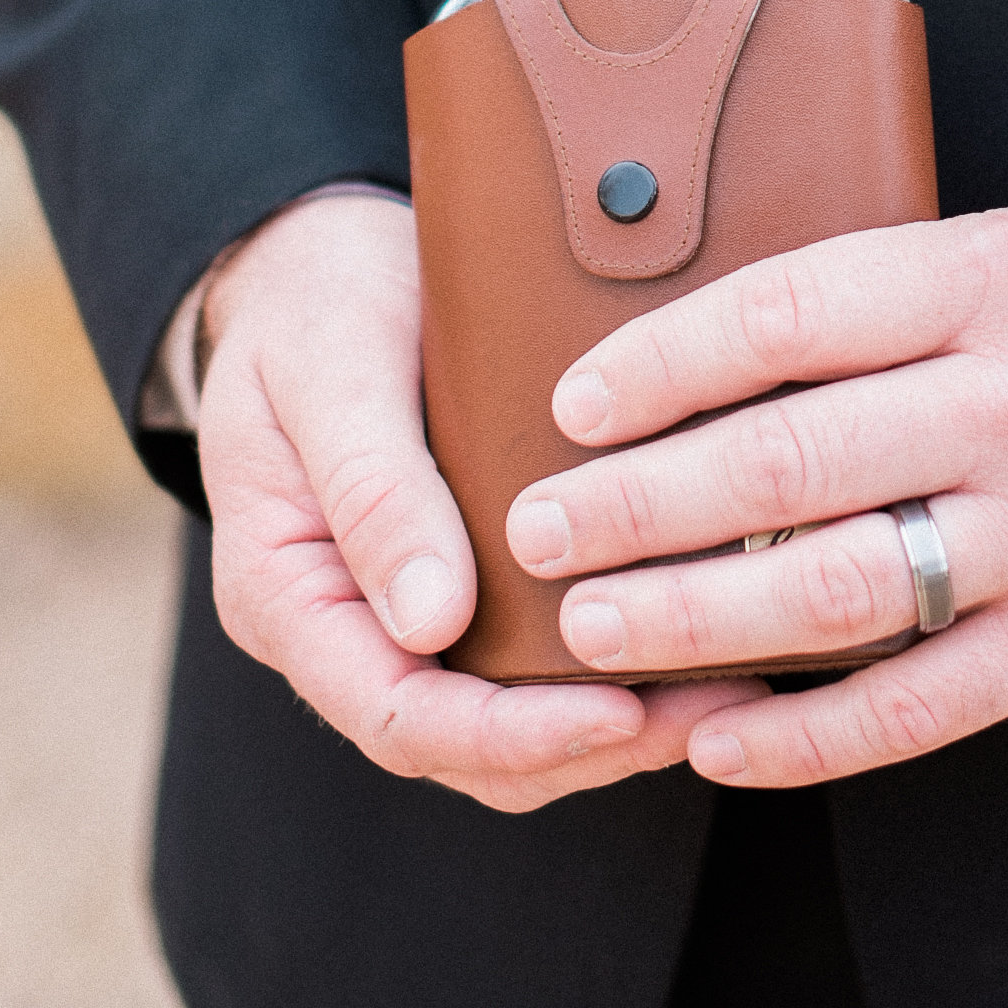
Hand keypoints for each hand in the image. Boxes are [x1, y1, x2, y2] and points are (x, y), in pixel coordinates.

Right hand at [197, 191, 757, 812]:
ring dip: (611, 727)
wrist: (310, 259)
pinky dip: (605, 666)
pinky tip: (689, 638)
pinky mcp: (460, 586)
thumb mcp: (330, 371)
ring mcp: (401, 615)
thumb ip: (372, 489)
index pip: (397, 715)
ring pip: (506, 724)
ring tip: (722, 698)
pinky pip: (526, 662)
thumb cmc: (312, 304)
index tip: (616, 711)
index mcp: (285, 595)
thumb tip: (432, 621)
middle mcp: (345, 629)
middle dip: (585, 746)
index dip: (510, 735)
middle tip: (707, 715)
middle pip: (464, 748)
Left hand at [506, 205, 1007, 788]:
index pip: (791, 316)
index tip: (571, 401)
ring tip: (590, 627)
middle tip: (539, 529)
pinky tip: (714, 740)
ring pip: (834, 593)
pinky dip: (803, 737)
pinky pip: (916, 707)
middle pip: (788, 465)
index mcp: (992, 285)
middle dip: (639, 506)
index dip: (665, 363)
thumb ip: (881, 296)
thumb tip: (690, 346)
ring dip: (691, 621)